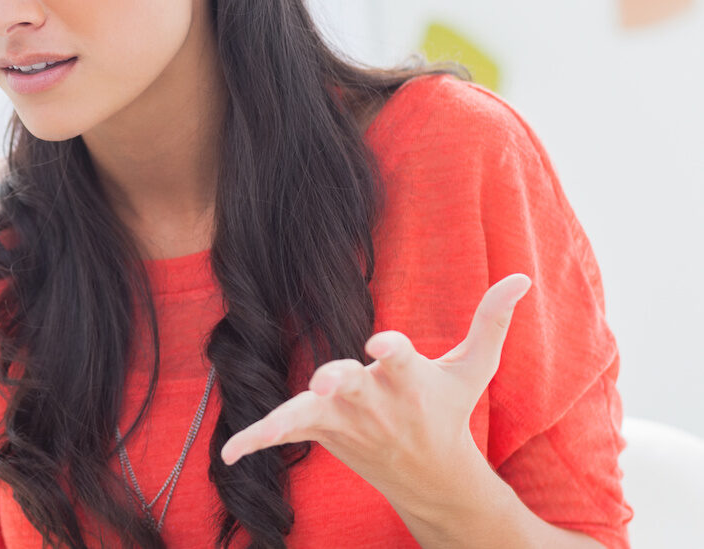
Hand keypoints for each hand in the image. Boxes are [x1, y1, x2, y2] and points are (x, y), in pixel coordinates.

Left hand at [220, 274, 533, 507]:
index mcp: (408, 379)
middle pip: (352, 386)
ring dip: (295, 416)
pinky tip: (229, 453)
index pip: (400, 360)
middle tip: (324, 380)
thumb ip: (491, 320)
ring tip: (271, 427)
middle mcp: (374, 401)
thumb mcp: (474, 369)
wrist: (431, 476)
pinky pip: (284, 433)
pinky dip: (256, 440)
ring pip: (313, 414)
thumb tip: (521, 276)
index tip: (381, 344)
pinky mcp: (322, 431)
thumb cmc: (448, 410)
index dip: (391, 350)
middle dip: (339, 382)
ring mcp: (345, 419)